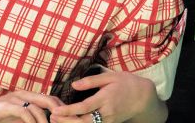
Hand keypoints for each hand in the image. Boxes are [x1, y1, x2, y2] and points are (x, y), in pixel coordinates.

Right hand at [0, 89, 62, 122]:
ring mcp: (16, 99)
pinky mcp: (8, 105)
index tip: (65, 119)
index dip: (59, 108)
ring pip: (37, 107)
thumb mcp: (16, 117)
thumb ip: (28, 119)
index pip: (49, 99)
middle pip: (47, 99)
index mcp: (28, 96)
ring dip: (45, 120)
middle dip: (58, 111)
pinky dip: (31, 121)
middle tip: (64, 122)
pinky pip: (24, 112)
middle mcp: (24, 94)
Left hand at [49, 69, 166, 122]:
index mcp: (105, 98)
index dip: (69, 110)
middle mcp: (106, 112)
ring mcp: (108, 121)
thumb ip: (91, 80)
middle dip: (66, 121)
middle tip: (52, 117)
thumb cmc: (126, 83)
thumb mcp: (110, 76)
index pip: (84, 107)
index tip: (56, 109)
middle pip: (83, 121)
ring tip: (57, 121)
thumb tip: (74, 85)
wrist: (142, 98)